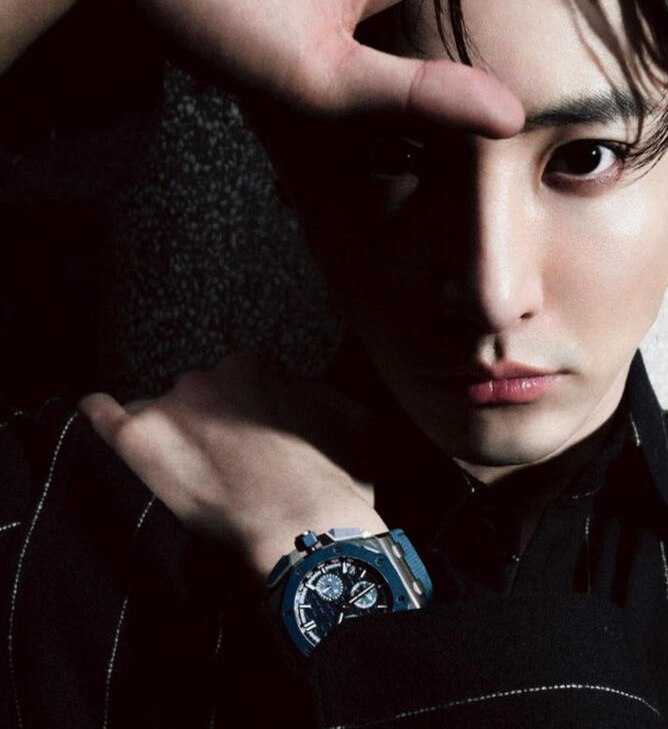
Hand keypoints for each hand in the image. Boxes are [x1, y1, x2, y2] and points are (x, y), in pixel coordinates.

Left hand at [79, 353, 386, 578]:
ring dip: (170, 433)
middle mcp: (207, 377)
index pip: (235, 382)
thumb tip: (305, 391)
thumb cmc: (331, 476)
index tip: (251, 440)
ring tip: (186, 469)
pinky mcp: (140, 441)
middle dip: (208, 422)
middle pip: (197, 396)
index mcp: (251, 368)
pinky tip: (94, 408)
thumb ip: (320, 395)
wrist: (302, 523)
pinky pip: (105, 416)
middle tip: (226, 462)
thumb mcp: (349, 419)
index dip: (243, 413)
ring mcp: (170, 407)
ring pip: (158, 411)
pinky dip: (98, 412)